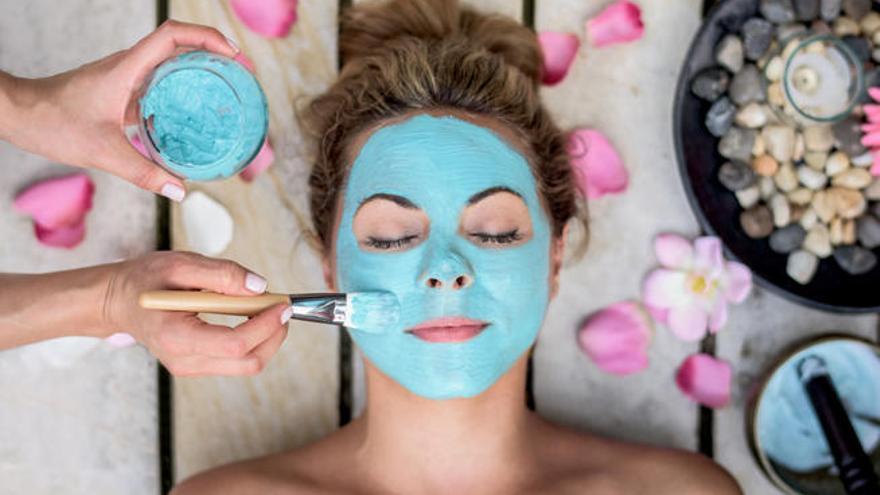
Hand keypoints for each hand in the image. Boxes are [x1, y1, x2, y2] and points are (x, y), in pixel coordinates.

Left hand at [6, 20, 238, 200]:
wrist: (19, 114)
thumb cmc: (52, 123)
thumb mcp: (103, 152)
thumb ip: (143, 173)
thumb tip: (181, 191)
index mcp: (127, 68)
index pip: (173, 36)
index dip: (207, 38)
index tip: (233, 55)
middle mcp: (130, 66)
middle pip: (180, 44)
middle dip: (215, 52)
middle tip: (241, 75)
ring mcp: (126, 77)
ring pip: (171, 63)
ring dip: (200, 70)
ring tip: (227, 92)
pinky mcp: (122, 91)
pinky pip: (160, 84)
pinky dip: (182, 92)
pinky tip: (193, 117)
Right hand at [101, 251, 290, 376]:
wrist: (118, 301)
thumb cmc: (145, 280)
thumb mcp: (181, 264)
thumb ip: (222, 274)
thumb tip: (259, 286)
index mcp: (176, 336)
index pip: (234, 344)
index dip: (265, 326)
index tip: (282, 304)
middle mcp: (185, 360)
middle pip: (248, 361)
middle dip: (274, 335)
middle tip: (281, 306)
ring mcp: (191, 366)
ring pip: (247, 364)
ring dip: (267, 338)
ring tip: (266, 308)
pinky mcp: (199, 365)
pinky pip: (237, 359)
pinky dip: (254, 339)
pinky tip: (250, 316)